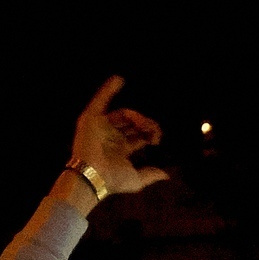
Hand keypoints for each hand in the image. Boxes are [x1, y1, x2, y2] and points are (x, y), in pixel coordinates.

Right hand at [67, 76, 169, 199]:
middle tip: (154, 132)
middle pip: (133, 123)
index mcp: (121, 149)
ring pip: (123, 114)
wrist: (94, 176)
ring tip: (144, 124)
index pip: (139, 136)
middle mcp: (111, 136)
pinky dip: (108, 90)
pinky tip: (119, 80)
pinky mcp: (91, 118)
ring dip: (137, 117)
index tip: (157, 139)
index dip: (150, 133)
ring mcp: (101, 127)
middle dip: (146, 125)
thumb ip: (151, 175)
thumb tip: (167, 174)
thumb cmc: (113, 179)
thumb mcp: (137, 179)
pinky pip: (100, 100)